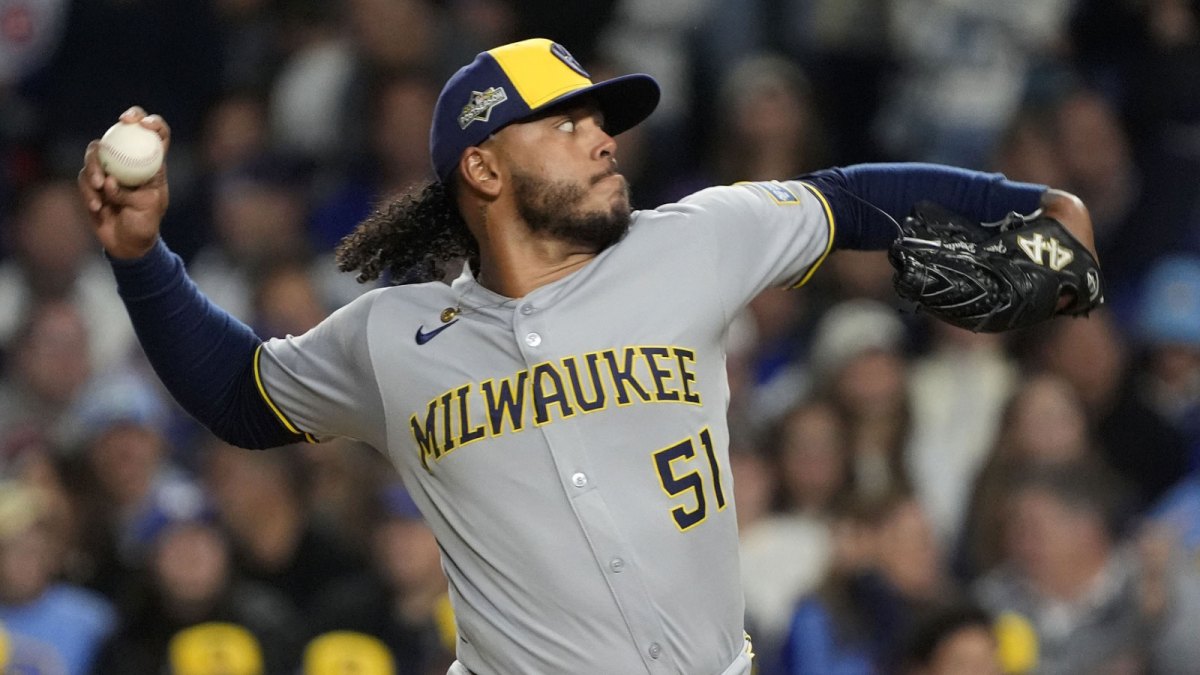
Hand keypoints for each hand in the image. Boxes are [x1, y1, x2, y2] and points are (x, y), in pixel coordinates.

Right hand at [77, 106, 170, 258]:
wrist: (128, 244)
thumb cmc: (146, 224)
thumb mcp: (149, 207)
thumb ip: (131, 192)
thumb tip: (111, 180)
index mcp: (153, 164)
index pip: (156, 135)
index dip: (152, 122)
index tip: (143, 123)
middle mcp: (131, 161)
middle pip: (123, 131)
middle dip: (122, 124)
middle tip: (116, 129)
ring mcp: (110, 169)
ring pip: (96, 152)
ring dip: (95, 167)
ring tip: (99, 187)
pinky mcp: (92, 182)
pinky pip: (84, 178)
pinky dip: (88, 191)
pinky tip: (96, 206)